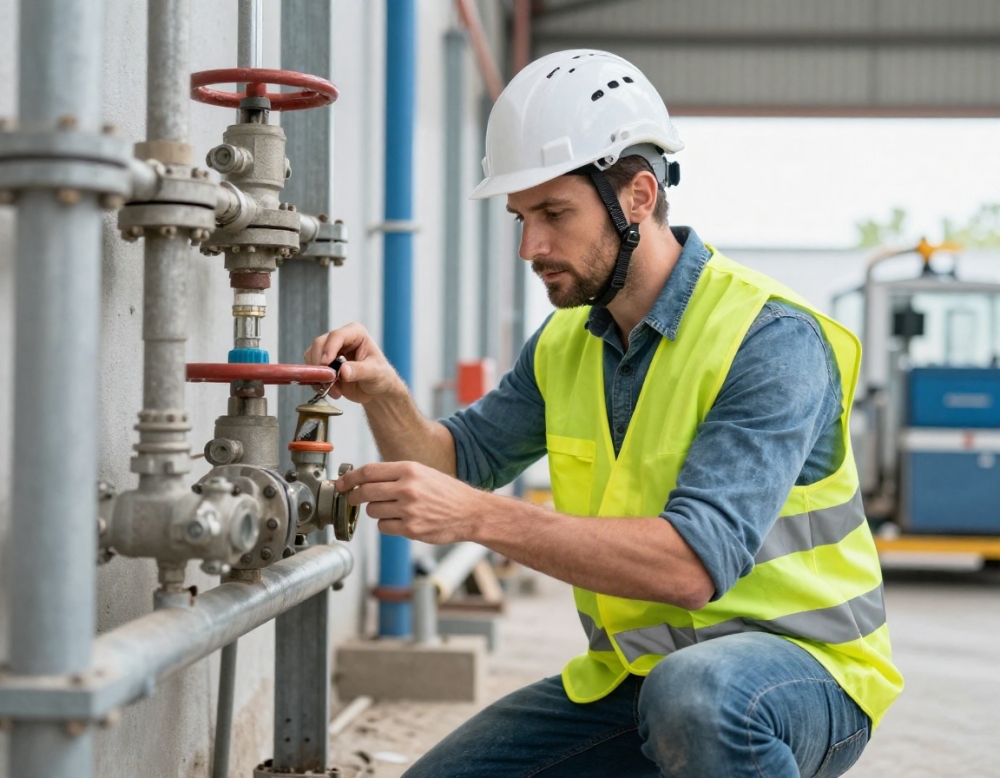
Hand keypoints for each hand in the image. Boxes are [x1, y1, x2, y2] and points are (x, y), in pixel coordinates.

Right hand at [304, 322, 403, 404]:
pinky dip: (317, 382)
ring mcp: (330, 350)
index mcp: (356, 333)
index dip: (329, 349)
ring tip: (335, 390)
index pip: (337, 336)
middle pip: (320, 344)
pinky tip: (331, 391)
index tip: (326, 364)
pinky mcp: (323, 364)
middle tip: (329, 381)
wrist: (376, 391)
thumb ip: (360, 371)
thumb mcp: (375, 374)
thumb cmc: (381, 377)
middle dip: (321, 364)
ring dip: (319, 375)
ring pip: (312, 356)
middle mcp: (341, 339)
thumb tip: (342, 371)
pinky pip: (312, 370)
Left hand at [337, 461, 488, 543]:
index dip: (350, 478)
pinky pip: (383, 527)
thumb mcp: (423, 472)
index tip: (340, 483)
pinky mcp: (411, 529)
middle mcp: (408, 488)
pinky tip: (401, 520)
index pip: (369, 472)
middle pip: (365, 492)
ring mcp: (409, 510)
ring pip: (372, 511)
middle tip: (353, 498)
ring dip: (376, 511)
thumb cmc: (446, 492)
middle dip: (354, 497)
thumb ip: (394, 474)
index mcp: (409, 469)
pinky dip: (387, 525)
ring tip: (393, 509)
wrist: (470, 512)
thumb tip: (363, 479)